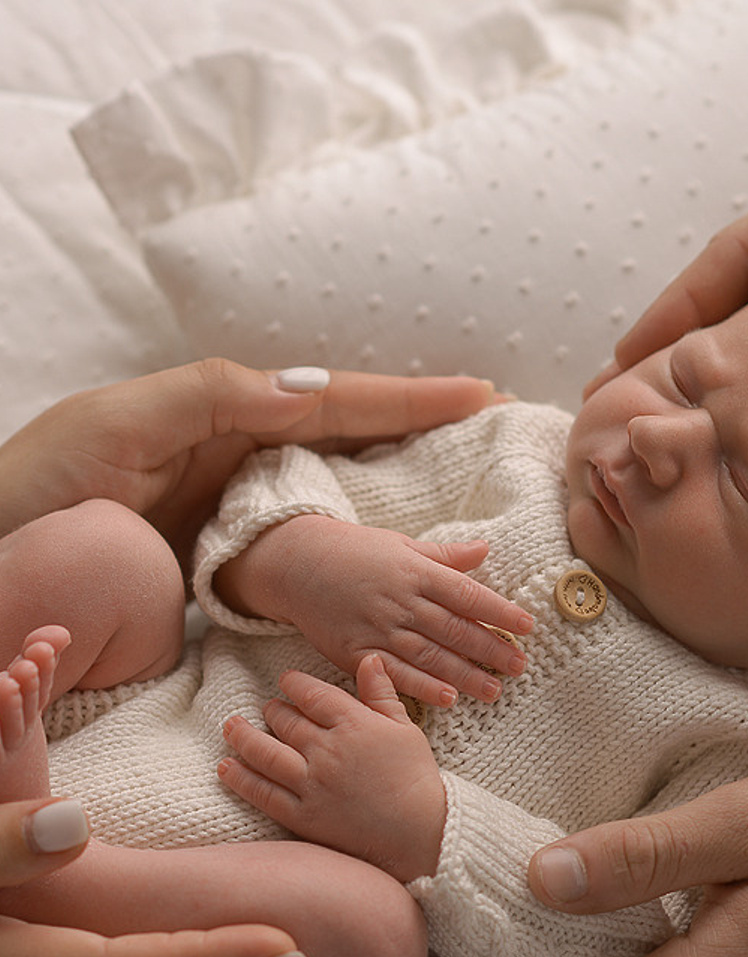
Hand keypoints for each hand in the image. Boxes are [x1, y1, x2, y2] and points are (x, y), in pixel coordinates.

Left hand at [0, 359, 496, 570]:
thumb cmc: (32, 488)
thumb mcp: (113, 426)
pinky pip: (309, 548)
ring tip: (468, 488)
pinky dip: (357, 545)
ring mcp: (236, 513)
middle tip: (493, 427)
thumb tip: (312, 390)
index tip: (477, 393)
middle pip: (350, 438)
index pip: (333, 401)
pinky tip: (393, 555)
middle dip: (421, 430)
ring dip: (403, 487)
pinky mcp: (225, 566)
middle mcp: (240, 459)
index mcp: (221, 417)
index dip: (407, 399)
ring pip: (339, 492)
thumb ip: (209, 397)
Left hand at [221, 655, 445, 882]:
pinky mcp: (302, 816)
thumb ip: (381, 693)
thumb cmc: (417, 777)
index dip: (294, 685)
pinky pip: (262, 793)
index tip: (286, 682)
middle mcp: (328, 750)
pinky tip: (226, 768)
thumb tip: (369, 658)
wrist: (421, 832)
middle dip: (272, 710)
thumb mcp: (405, 728)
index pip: (313, 694)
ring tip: (231, 727)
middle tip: (266, 707)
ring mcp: (312, 784)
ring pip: (265, 753)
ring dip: (242, 737)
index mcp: (355, 724)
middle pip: (286, 721)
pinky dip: (240, 779)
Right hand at [238, 516, 531, 706]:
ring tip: (494, 690)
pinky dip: (422, 687)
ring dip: (465, 675)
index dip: (500, 612)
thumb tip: (486, 549)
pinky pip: (394, 673)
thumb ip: (445, 555)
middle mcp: (402, 602)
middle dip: (490, 649)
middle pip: (455, 630)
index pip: (468, 595)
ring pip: (430, 656)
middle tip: (519, 666)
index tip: (527, 627)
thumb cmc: (355, 552)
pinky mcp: (356, 651)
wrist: (296, 564)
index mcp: (417, 572)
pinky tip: (448, 698)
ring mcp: (378, 628)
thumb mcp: (403, 545)